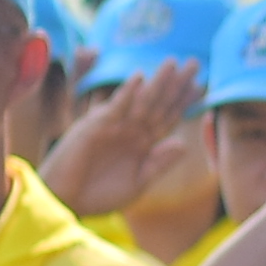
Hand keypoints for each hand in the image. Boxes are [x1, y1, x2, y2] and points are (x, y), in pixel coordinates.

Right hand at [40, 63, 200, 218]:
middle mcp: (129, 131)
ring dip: (157, 82)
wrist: (64, 202)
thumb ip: (158, 164)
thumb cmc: (97, 196)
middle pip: (159, 103)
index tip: (201, 86)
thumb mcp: (137, 184)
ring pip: (141, 101)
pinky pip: (115, 107)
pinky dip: (127, 92)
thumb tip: (183, 145)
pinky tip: (140, 77)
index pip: (168, 117)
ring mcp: (113, 127)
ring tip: (173, 63)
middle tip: (194, 63)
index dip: (184, 102)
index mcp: (142, 144)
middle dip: (176, 84)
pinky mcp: (94, 127)